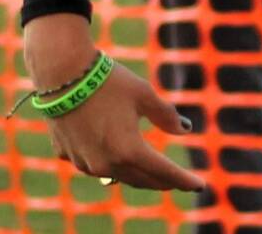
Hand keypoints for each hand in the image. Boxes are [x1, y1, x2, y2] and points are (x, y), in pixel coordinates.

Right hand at [22, 14, 202, 192]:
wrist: (62, 75)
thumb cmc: (109, 81)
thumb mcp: (145, 95)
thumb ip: (167, 116)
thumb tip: (184, 130)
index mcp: (128, 150)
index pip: (164, 172)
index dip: (183, 180)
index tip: (199, 186)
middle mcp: (105, 163)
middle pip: (141, 180)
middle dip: (162, 182)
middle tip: (178, 183)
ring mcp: (83, 162)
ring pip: (117, 175)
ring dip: (137, 175)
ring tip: (151, 174)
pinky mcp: (67, 154)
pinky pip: (94, 164)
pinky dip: (110, 163)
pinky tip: (115, 156)